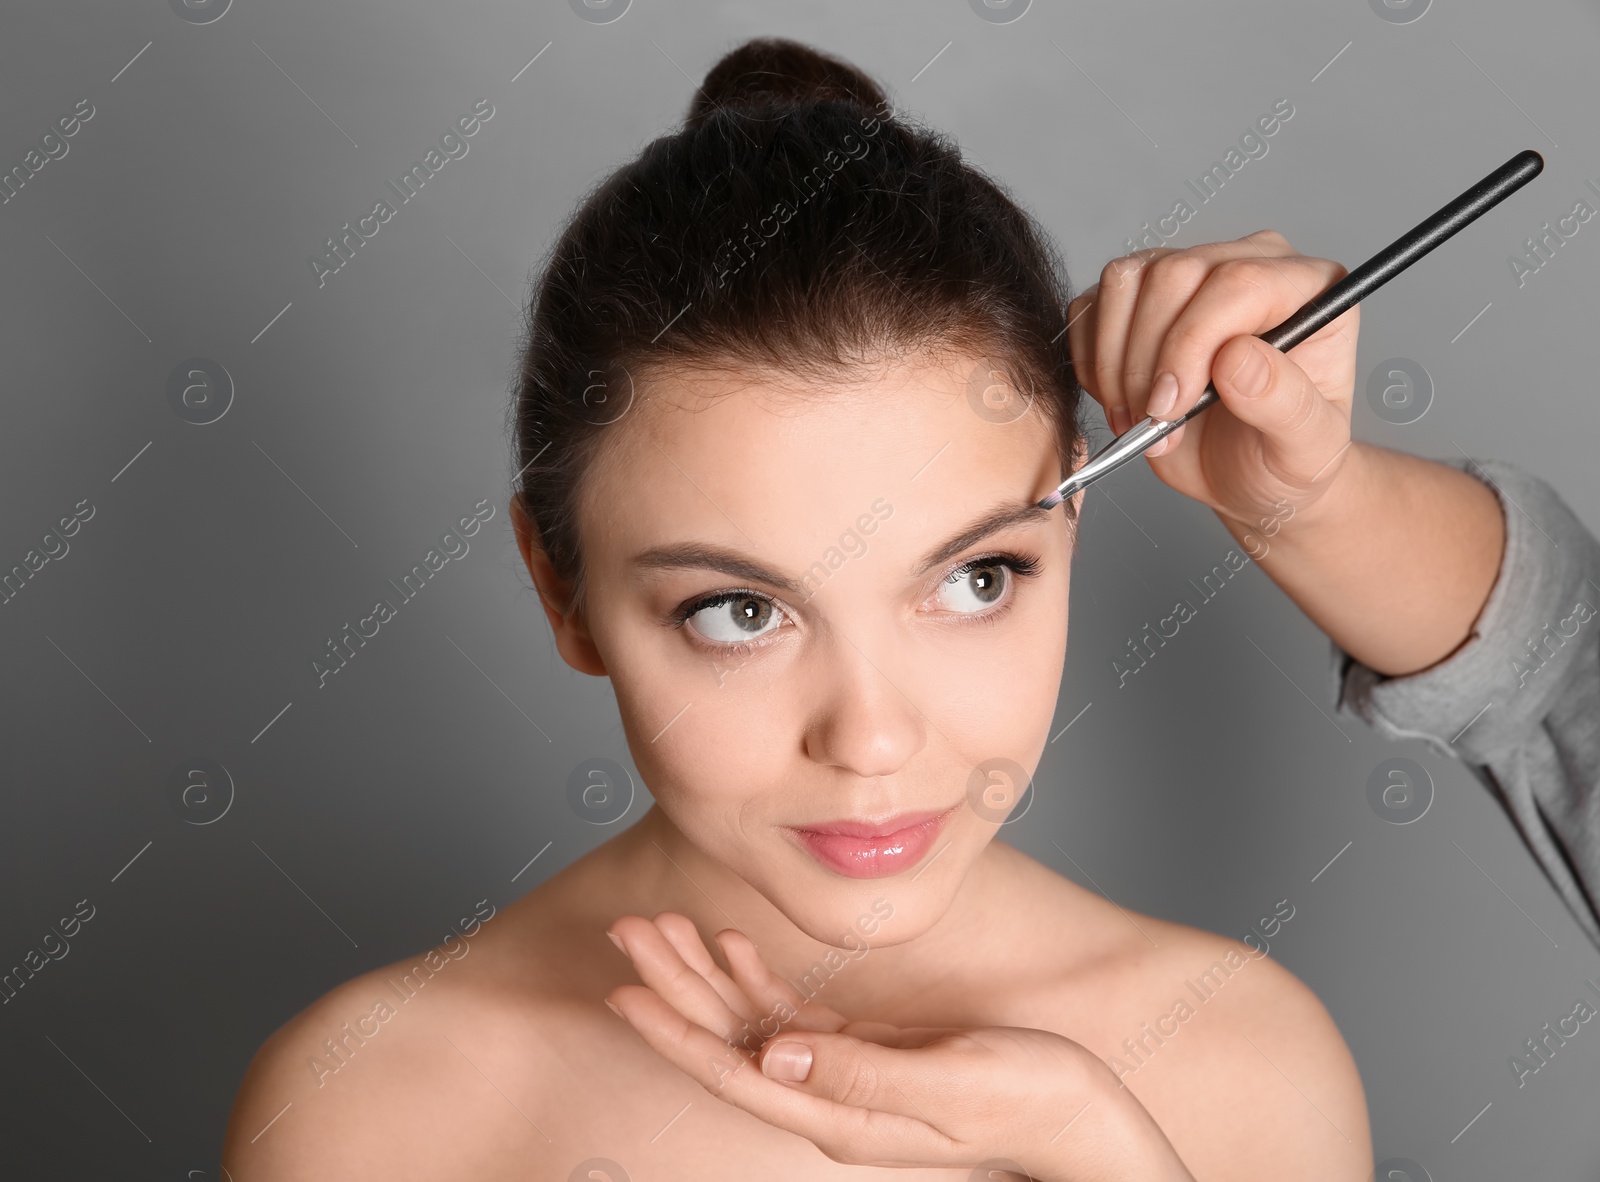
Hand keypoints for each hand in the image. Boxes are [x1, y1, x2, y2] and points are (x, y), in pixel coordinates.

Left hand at [603, 912, 1194, 1179]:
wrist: (1080, 1119)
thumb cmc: (1031, 1101)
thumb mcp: (951, 1086)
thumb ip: (859, 1074)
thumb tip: (771, 1056)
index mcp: (839, 1117)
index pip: (733, 1071)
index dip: (674, 1030)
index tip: (624, 990)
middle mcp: (827, 1100)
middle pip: (728, 1040)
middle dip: (674, 984)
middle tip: (626, 931)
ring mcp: (841, 1077)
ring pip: (750, 1022)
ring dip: (704, 973)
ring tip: (659, 927)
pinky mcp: (862, 1052)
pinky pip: (790, 1014)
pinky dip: (756, 976)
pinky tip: (730, 944)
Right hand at [1067, 230, 1358, 531]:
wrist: (1247, 476)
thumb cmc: (1284, 459)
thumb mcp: (1304, 449)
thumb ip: (1285, 403)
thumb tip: (1238, 358)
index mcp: (1304, 288)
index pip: (1236, 282)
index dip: (1190, 343)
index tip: (1169, 408)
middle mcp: (1246, 266)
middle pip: (1172, 274)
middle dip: (1147, 360)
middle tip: (1154, 423)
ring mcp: (1188, 277)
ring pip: (1124, 282)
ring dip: (1115, 361)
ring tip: (1138, 419)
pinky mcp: (1138, 301)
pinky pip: (1091, 306)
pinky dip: (1094, 361)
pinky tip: (1120, 400)